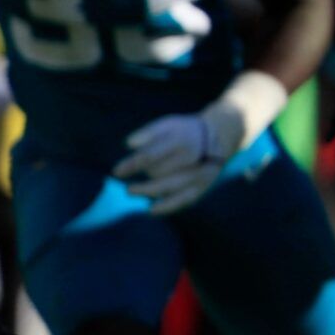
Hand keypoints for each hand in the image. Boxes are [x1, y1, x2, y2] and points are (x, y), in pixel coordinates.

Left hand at [116, 73, 283, 214]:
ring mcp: (200, 174)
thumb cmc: (184, 131)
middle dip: (142, 179)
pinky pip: (184, 200)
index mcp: (181, 140)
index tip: (116, 171)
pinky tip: (151, 210)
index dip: (132, 165)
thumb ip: (147, 133)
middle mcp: (193, 158)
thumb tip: (129, 144)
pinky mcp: (203, 186)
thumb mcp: (167, 124)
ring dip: (149, 192)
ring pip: (171, 187)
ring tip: (131, 192)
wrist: (218, 137)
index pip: (151, 155)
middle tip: (126, 186)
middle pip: (161, 173)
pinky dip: (167, 206)